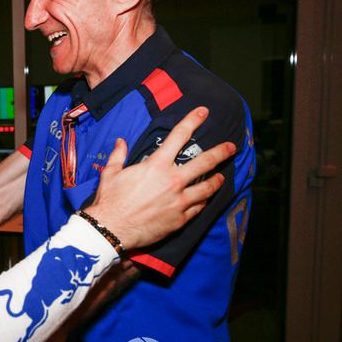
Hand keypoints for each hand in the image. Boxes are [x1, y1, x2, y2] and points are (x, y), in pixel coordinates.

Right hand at [85, 107, 234, 250]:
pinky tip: (206, 198)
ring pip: (208, 187)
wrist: (112, 229)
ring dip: (217, 180)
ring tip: (221, 177)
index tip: (203, 112)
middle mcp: (172, 181)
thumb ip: (118, 155)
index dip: (192, 121)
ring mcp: (179, 201)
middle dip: (221, 152)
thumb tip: (121, 142)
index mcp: (156, 166)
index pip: (179, 136)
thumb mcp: (111, 173)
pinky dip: (204, 200)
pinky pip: (199, 207)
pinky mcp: (180, 219)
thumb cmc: (110, 200)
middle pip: (205, 162)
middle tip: (231, 147)